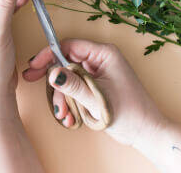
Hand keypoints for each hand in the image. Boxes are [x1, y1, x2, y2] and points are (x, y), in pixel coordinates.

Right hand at [23, 39, 167, 146]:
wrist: (147, 133)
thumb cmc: (130, 113)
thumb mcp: (97, 99)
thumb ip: (73, 85)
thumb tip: (53, 74)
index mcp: (104, 54)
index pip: (68, 46)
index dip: (49, 54)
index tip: (34, 65)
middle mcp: (100, 59)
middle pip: (66, 61)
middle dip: (54, 78)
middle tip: (33, 81)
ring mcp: (97, 72)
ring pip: (68, 76)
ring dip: (62, 95)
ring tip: (64, 113)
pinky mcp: (95, 84)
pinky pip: (75, 87)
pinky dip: (70, 100)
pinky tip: (71, 116)